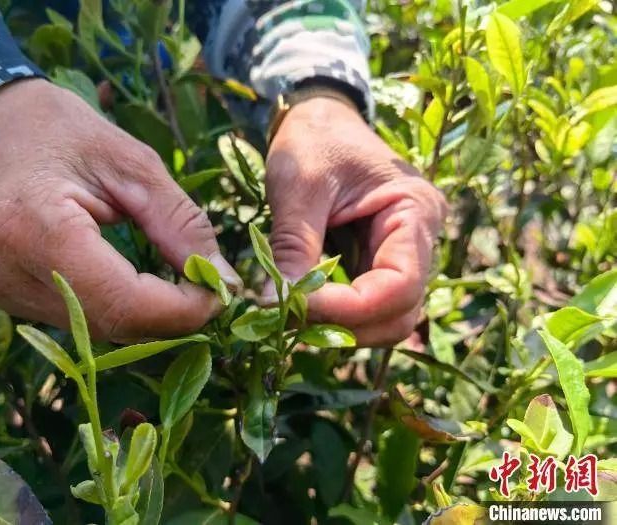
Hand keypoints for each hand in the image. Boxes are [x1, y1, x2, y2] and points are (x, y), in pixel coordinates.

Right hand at [0, 79, 240, 340]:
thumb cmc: (63, 131)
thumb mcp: (134, 164)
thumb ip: (181, 224)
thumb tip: (225, 280)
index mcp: (33, 226)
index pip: (120, 301)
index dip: (181, 310)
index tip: (221, 291)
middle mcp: (5, 270)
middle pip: (109, 323)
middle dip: (170, 316)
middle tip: (209, 288)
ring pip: (95, 329)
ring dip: (146, 316)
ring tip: (178, 283)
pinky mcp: (2, 295)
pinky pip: (76, 319)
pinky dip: (118, 308)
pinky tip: (137, 283)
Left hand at [265, 96, 446, 346]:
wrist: (320, 119)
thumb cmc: (313, 140)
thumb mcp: (299, 188)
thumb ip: (292, 247)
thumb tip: (272, 305)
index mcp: (415, 210)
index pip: (399, 285)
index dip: (349, 308)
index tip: (294, 307)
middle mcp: (420, 239)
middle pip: (399, 313)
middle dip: (346, 326)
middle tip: (288, 320)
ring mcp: (402, 254)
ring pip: (386, 318)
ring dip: (341, 328)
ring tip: (290, 316)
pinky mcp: (378, 262)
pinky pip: (368, 305)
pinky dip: (336, 316)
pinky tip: (301, 308)